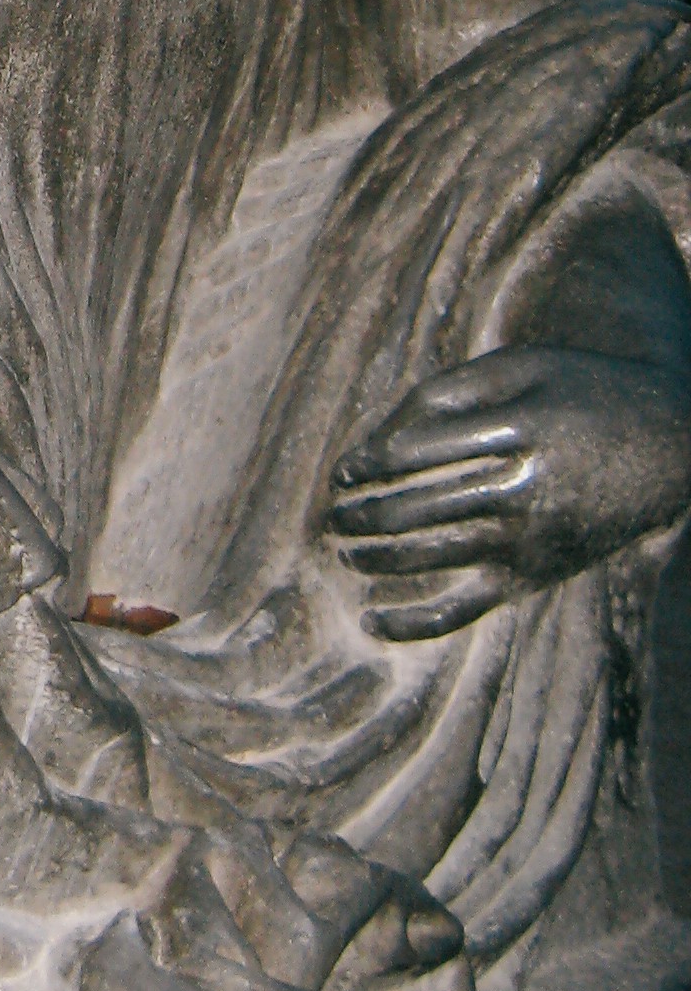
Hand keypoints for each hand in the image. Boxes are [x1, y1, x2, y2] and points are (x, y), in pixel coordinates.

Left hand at [325, 343, 690, 639]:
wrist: (672, 447)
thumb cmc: (583, 394)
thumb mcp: (524, 367)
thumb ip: (450, 389)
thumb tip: (381, 436)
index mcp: (517, 431)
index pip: (416, 452)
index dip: (369, 462)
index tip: (344, 471)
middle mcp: (523, 489)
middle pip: (414, 508)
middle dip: (362, 513)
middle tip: (333, 513)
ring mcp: (529, 540)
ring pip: (430, 556)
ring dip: (374, 556)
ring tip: (344, 548)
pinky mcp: (535, 576)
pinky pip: (465, 609)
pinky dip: (415, 623)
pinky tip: (372, 620)